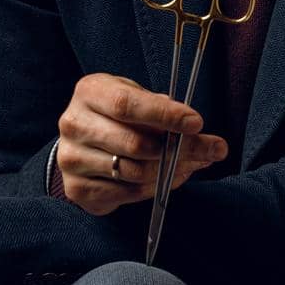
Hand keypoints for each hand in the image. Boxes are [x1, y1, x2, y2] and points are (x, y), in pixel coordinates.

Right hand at [56, 74, 226, 215]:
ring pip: (134, 171)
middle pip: (135, 143)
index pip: (127, 105)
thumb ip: (163, 110)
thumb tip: (200, 134)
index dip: (164, 115)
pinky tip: (167, 179)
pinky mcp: (77, 188)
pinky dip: (154, 188)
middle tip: (212, 150)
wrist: (81, 144)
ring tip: (191, 164)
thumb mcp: (135, 98)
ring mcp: (72, 158)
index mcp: (89, 92)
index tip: (196, 123)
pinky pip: (127, 192)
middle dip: (181, 149)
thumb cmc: (116, 115)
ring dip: (171, 171)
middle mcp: (74, 124)